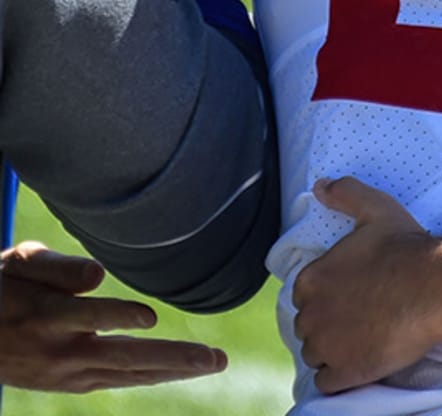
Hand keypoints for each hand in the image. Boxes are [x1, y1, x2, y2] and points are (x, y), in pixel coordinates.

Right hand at [0, 241, 226, 391]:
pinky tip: (180, 371)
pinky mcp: (70, 382)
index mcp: (45, 315)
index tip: (149, 317)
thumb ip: (58, 267)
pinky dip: (150, 375)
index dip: (118, 317)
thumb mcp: (19, 264)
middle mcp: (59, 350)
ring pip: (129, 373)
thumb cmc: (1, 287)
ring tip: (214, 363)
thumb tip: (99, 276)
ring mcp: (66, 372)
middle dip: (173, 358)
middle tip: (216, 359)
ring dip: (174, 369)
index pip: (87, 317)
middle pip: (123, 357)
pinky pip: (118, 379)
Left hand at [292, 178, 434, 394]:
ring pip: (317, 355)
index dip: (327, 294)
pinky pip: (329, 383)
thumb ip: (345, 193)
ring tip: (363, 338)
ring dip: (333, 350)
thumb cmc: (405, 247)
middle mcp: (311, 315)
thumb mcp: (375, 209)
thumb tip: (320, 185)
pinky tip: (362, 360)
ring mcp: (327, 347)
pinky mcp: (346, 373)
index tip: (350, 293)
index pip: (305, 294)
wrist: (434, 287)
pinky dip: (341, 376)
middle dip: (328, 323)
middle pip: (309, 326)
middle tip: (360, 315)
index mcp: (312, 279)